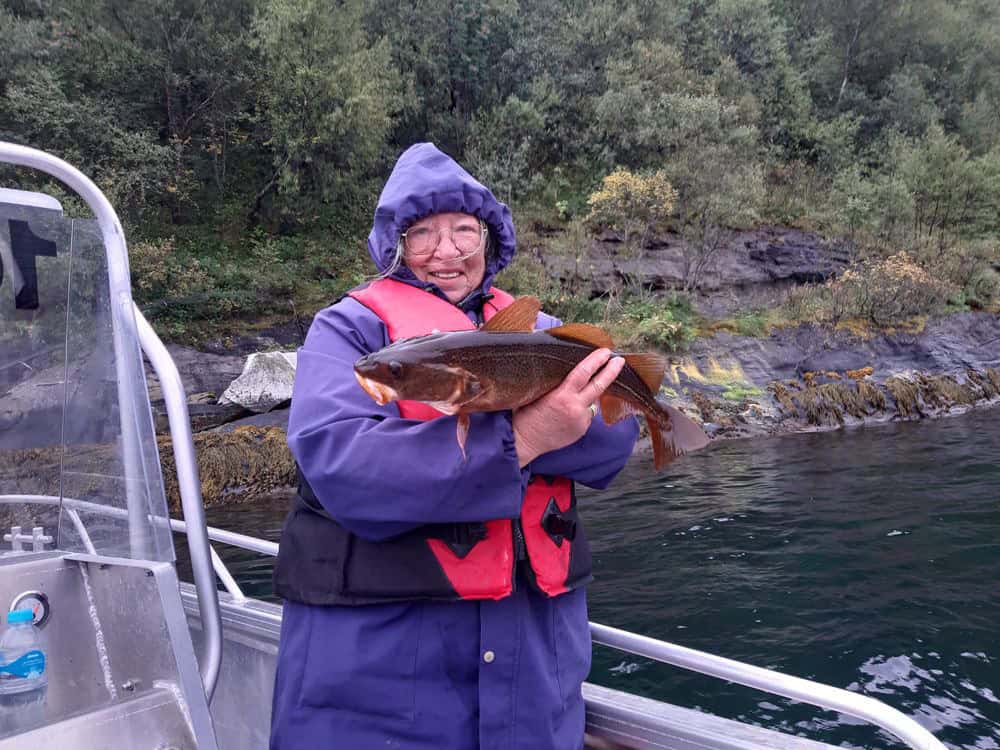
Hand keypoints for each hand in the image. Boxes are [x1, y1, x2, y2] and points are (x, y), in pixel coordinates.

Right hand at [512, 348, 625, 466]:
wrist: (525, 441)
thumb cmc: (526, 416)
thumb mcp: (537, 394)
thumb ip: (555, 384)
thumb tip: (568, 373)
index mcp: (562, 395)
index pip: (584, 372)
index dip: (596, 360)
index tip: (605, 352)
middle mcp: (575, 407)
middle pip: (599, 385)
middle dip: (611, 371)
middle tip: (619, 360)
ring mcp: (580, 420)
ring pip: (592, 402)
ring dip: (587, 397)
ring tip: (567, 401)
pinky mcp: (582, 430)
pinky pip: (586, 415)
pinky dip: (580, 411)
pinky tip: (566, 415)